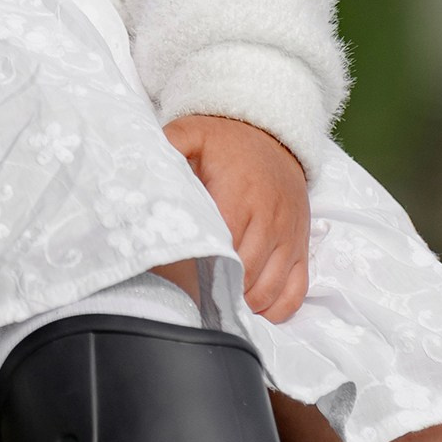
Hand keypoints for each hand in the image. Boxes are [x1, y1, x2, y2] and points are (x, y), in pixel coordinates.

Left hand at [164, 112, 309, 322]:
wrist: (274, 137)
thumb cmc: (227, 142)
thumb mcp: (193, 133)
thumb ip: (169, 146)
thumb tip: (140, 163)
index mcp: (240, 196)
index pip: (222, 247)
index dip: (202, 269)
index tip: (182, 278)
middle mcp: (269, 220)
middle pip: (245, 276)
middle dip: (219, 291)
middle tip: (194, 295)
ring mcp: (289, 237)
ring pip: (269, 290)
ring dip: (244, 304)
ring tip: (218, 302)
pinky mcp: (302, 248)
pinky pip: (296, 292)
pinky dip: (276, 308)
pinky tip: (252, 308)